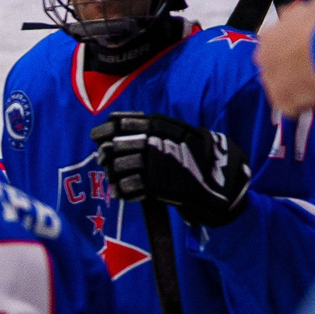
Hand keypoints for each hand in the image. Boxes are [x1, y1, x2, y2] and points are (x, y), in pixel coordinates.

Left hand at [91, 113, 249, 227]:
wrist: (216, 177)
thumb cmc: (190, 152)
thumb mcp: (173, 130)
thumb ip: (146, 126)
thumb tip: (112, 122)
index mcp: (157, 126)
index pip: (118, 124)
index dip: (104, 131)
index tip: (98, 137)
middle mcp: (153, 142)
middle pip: (113, 147)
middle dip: (105, 155)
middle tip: (103, 159)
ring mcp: (154, 164)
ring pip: (117, 167)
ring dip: (112, 173)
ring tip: (113, 176)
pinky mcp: (155, 185)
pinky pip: (126, 187)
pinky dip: (120, 190)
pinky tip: (120, 191)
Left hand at [256, 0, 314, 119]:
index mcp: (269, 34)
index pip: (277, 44)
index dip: (296, 47)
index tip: (313, 49)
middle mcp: (263, 57)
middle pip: (277, 66)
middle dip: (295, 68)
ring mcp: (270, 80)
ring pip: (284, 86)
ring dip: (300, 86)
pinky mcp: (282, 101)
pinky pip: (293, 106)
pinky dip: (307, 104)